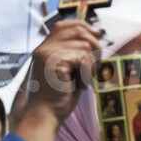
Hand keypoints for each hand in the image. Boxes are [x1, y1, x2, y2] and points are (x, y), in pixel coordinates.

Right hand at [15, 19, 100, 140]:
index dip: (83, 26)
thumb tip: (94, 36)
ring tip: (84, 80)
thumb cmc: (56, 99)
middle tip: (96, 65)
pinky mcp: (54, 61)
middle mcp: (43, 47)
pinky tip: (81, 85)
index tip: (96, 35)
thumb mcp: (66, 72)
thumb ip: (73, 54)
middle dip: (94, 45)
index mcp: (43, 49)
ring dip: (91, 63)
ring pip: (84, 44)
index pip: (64, 25)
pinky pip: (83, 57)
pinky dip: (88, 72)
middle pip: (78, 30)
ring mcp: (47, 53)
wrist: (44, 116)